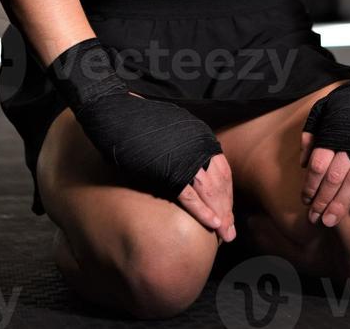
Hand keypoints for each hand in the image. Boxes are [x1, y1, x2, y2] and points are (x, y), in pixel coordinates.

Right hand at [129, 94, 235, 242]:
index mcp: (201, 137)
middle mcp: (199, 146)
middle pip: (220, 184)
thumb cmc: (140, 123)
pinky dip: (202, 212)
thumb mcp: (173, 132)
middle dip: (226, 209)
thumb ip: (186, 148)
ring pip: (210, 191)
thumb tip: (192, 169)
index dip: (226, 195)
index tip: (228, 213)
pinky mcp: (169, 170)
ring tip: (225, 234)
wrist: (119, 114)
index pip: (223, 171)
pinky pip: (190, 195)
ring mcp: (186, 157)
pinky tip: (212, 224)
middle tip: (230, 231)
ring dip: (220, 215)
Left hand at [299, 129, 349, 225]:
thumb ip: (311, 133)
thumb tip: (303, 162)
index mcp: (334, 133)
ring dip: (340, 204)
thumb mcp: (325, 108)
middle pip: (333, 178)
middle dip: (322, 201)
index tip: (305, 200)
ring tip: (330, 221)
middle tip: (314, 218)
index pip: (318, 166)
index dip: (310, 185)